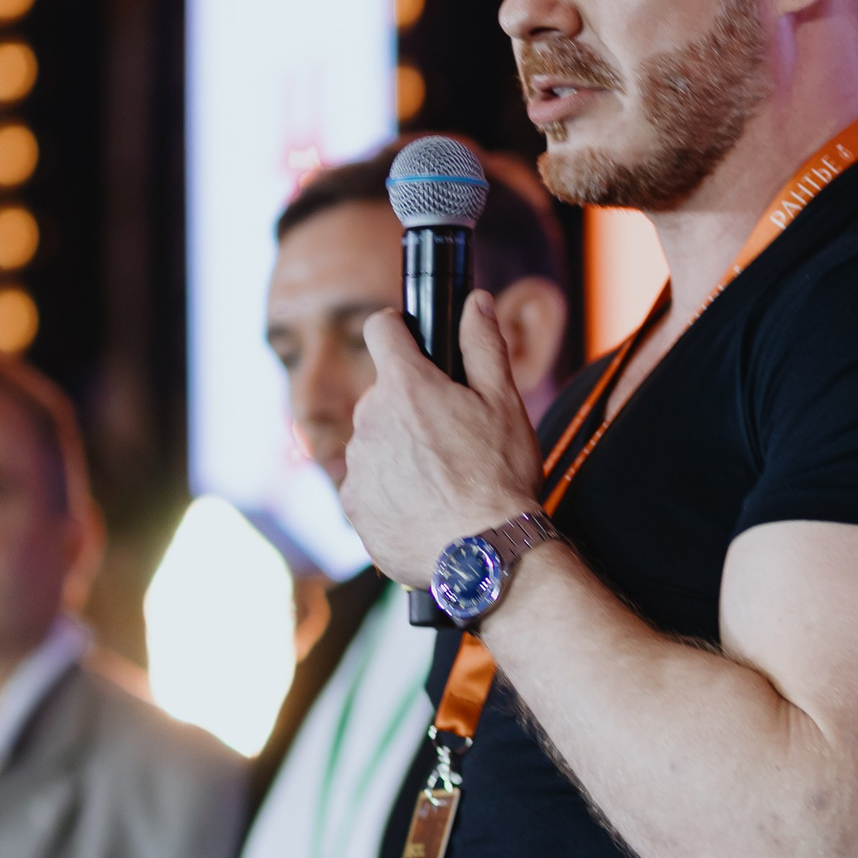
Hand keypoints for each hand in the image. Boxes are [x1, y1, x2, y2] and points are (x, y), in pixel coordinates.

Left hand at [340, 291, 544, 588]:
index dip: (398, 329)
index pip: (382, 329)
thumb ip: (484, 345)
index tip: (413, 342)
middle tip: (452, 434)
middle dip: (410, 405)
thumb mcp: (504, 403)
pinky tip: (424, 506)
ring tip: (442, 479)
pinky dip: (389, 489)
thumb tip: (476, 301)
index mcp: (405, 386)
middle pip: (382, 394)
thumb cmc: (500, 478)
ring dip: (399, 449)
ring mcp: (357, 465)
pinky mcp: (353, 506)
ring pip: (374, 440)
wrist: (484, 556)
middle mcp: (369, 420)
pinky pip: (368, 484)